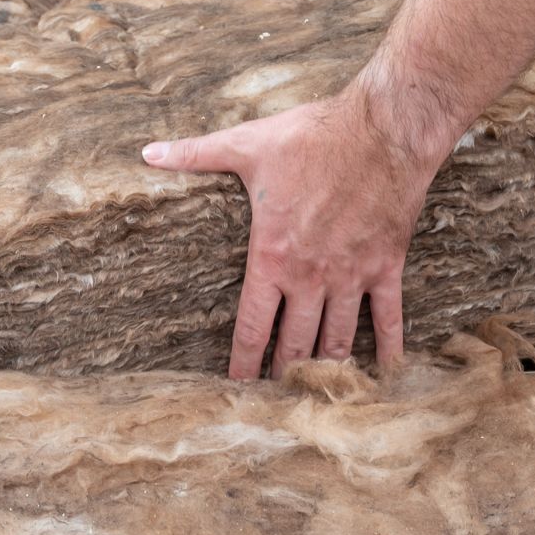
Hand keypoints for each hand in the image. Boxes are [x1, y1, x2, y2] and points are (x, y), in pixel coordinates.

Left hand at [143, 78, 448, 379]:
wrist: (382, 130)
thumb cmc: (312, 136)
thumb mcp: (246, 143)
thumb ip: (195, 153)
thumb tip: (147, 153)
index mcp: (273, 255)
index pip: (253, 324)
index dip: (242, 361)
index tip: (235, 388)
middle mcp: (311, 275)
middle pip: (294, 342)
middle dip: (282, 375)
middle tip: (275, 405)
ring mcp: (351, 274)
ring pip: (337, 338)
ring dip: (326, 370)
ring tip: (317, 397)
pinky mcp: (386, 265)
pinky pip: (387, 316)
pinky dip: (387, 347)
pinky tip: (385, 373)